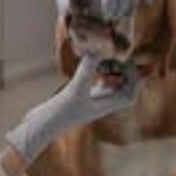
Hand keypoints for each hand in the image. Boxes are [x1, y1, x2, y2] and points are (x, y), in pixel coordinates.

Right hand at [6, 55, 137, 164]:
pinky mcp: (80, 96)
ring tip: (105, 57)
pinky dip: (98, 72)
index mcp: (106, 106)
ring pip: (110, 85)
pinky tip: (93, 62)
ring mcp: (91, 100)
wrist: (42, 126)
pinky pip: (96, 83)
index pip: (129, 95)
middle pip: (123, 89)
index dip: (134, 80)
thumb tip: (98, 50)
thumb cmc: (60, 113)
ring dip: (111, 71)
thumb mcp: (75, 89)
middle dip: (124, 72)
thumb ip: (87, 70)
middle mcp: (101, 104)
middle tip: (116, 55)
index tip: (127, 62)